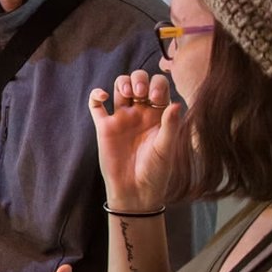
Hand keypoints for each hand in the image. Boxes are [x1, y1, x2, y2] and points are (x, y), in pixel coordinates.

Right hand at [88, 70, 183, 211]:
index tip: (156, 98)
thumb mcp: (167, 148)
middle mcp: (140, 113)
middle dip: (138, 80)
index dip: (157, 85)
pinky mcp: (104, 127)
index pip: (159, 86)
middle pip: (138, 81)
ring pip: (118, 87)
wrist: (135, 191)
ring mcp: (121, 118)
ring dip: (121, 82)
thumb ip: (170, 125)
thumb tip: (175, 104)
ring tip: (125, 93)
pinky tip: (104, 97)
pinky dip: (96, 95)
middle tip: (140, 93)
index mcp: (158, 115)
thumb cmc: (156, 172)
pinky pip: (96, 105)